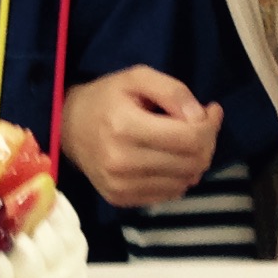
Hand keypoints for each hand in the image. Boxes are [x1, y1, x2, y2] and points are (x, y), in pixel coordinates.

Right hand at [59, 66, 222, 206]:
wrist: (66, 127)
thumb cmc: (105, 98)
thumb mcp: (136, 77)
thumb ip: (172, 91)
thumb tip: (201, 117)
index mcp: (124, 126)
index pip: (189, 138)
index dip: (210, 125)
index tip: (211, 110)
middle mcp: (121, 162)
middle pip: (191, 163)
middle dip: (207, 143)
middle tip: (202, 126)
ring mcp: (120, 185)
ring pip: (185, 182)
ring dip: (195, 162)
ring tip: (186, 143)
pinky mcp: (120, 199)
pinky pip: (169, 195)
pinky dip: (178, 177)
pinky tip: (170, 160)